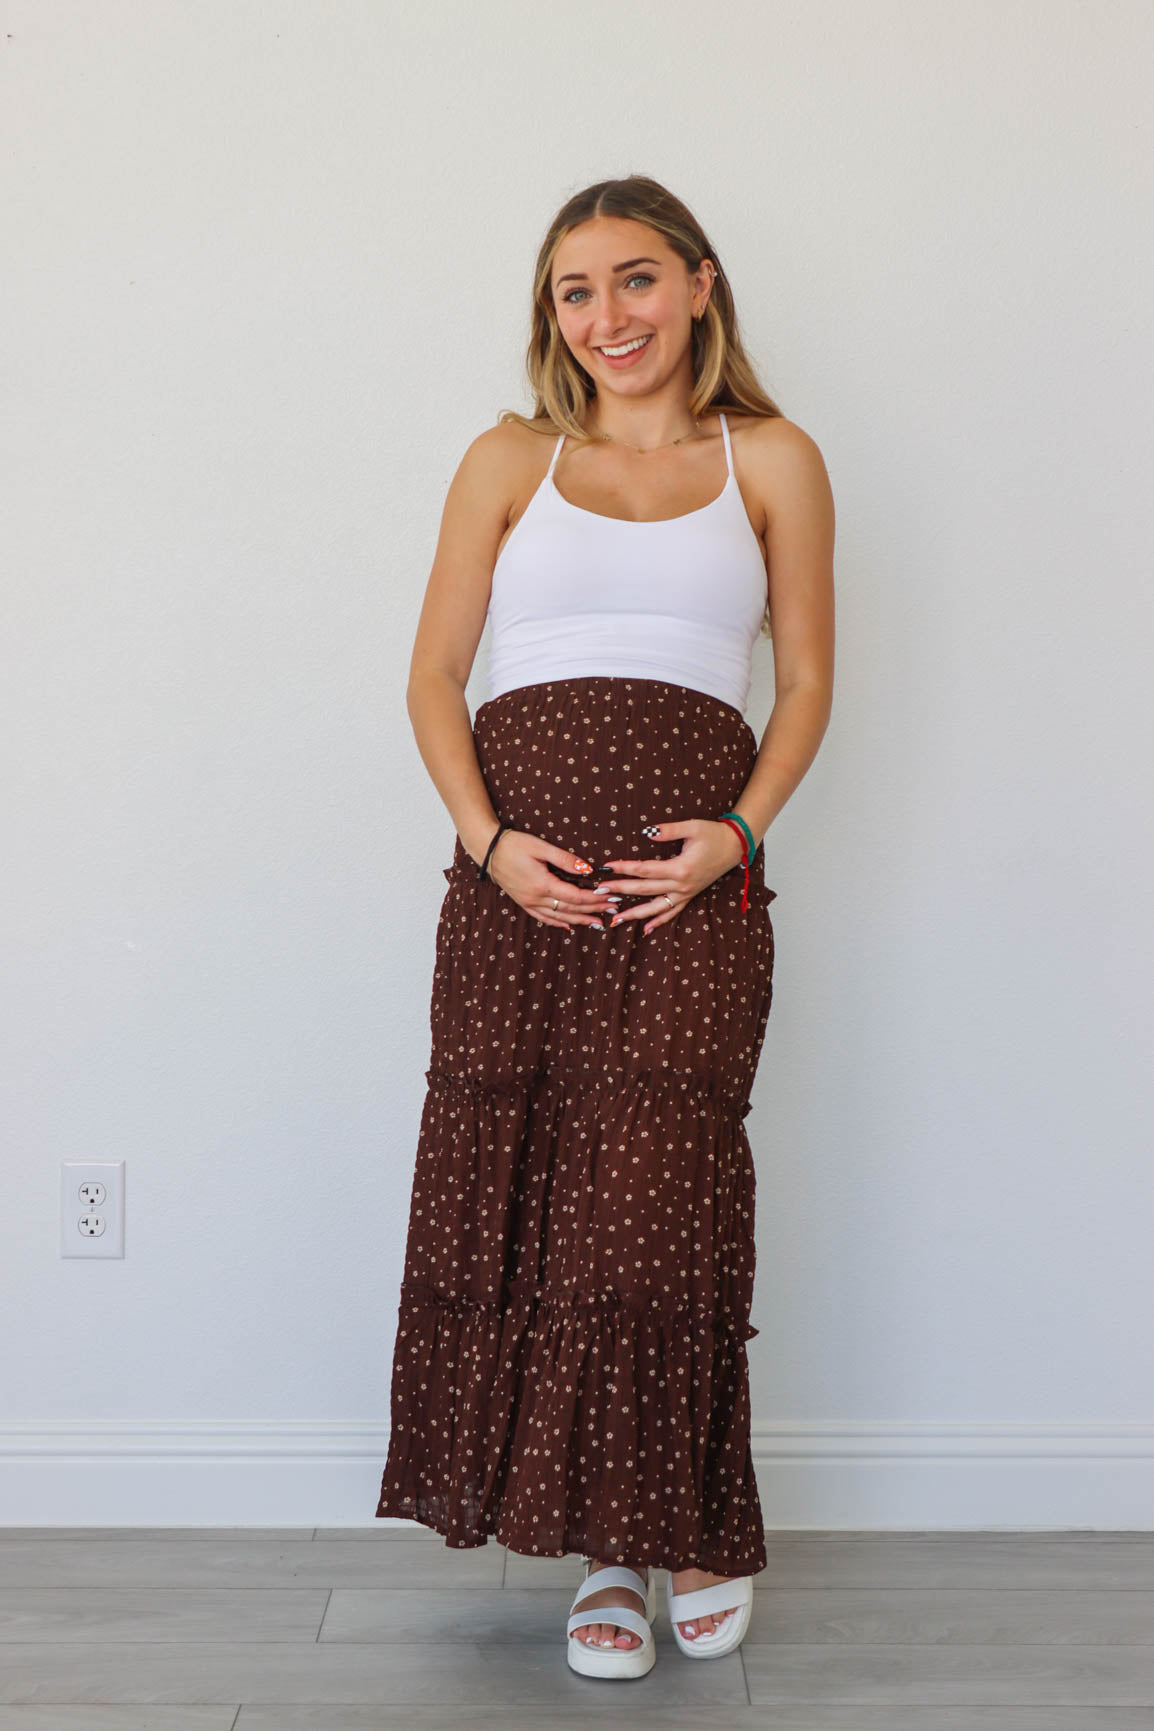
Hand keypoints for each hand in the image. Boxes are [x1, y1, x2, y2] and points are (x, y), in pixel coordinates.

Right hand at [484, 828, 617, 930]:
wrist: (487, 850)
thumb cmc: (514, 844)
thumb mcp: (541, 847)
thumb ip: (565, 859)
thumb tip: (588, 869)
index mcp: (543, 884)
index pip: (575, 896)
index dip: (595, 898)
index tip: (610, 897)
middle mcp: (536, 898)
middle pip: (570, 908)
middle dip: (593, 910)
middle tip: (612, 911)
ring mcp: (528, 902)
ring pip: (559, 917)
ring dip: (579, 920)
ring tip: (597, 923)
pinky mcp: (523, 902)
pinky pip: (543, 917)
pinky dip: (558, 923)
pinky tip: (568, 926)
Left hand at [597, 819, 746, 934]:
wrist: (735, 846)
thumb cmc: (713, 834)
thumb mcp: (692, 827)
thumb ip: (668, 830)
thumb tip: (647, 832)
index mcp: (680, 868)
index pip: (644, 870)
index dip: (624, 868)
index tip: (606, 868)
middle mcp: (681, 885)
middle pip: (644, 890)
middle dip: (620, 891)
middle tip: (599, 893)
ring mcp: (686, 893)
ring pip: (656, 908)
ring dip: (634, 914)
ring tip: (614, 920)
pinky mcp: (689, 895)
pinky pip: (672, 912)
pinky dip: (658, 921)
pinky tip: (645, 929)